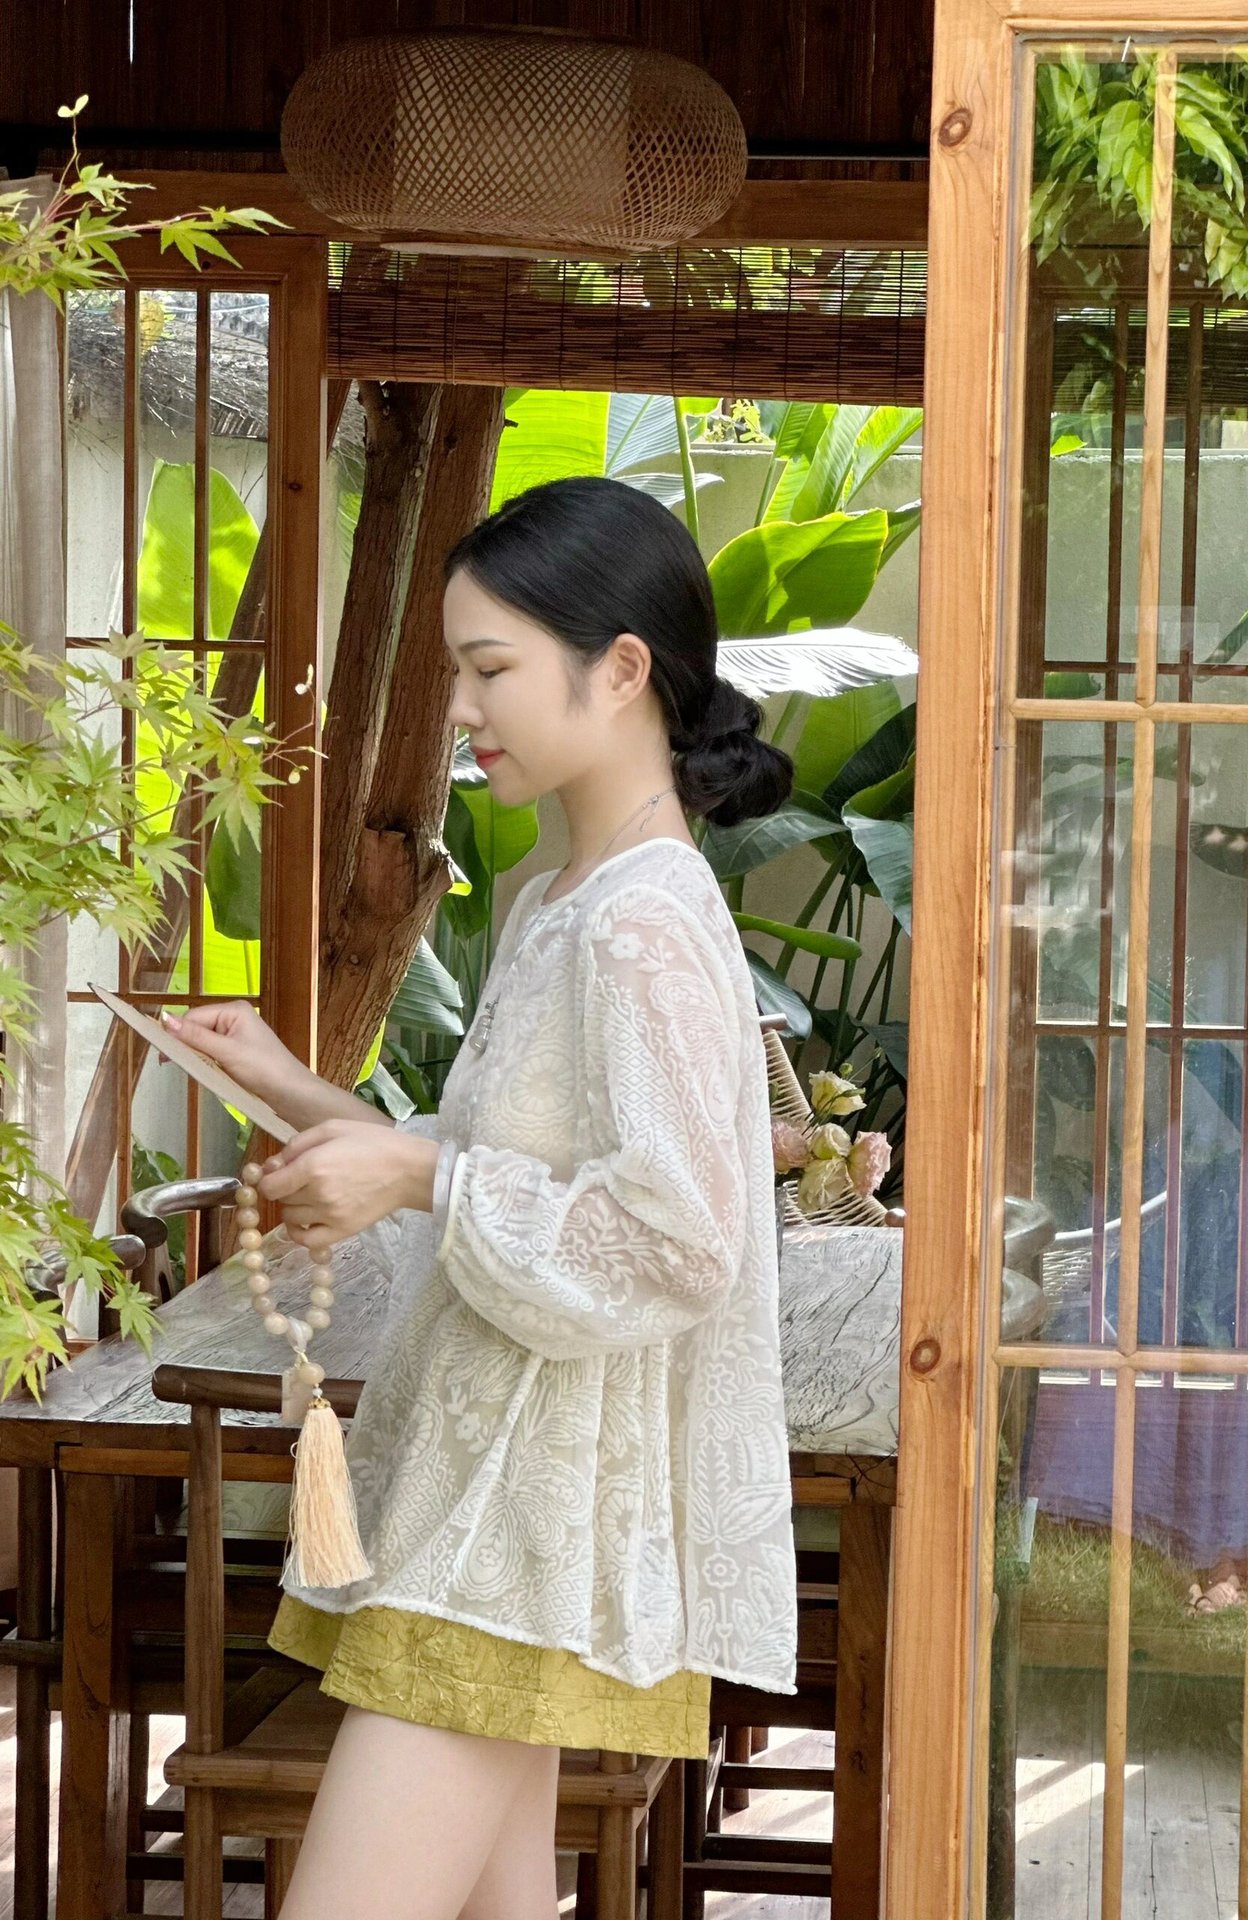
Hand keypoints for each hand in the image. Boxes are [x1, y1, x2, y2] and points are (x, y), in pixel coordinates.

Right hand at [161, 1001, 302, 1104]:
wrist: (292, 1093)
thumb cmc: (263, 1069)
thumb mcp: (226, 1052)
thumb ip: (195, 1037)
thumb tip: (164, 1019)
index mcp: (234, 1010)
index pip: (194, 1016)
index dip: (176, 1033)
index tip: (159, 1053)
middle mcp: (234, 1018)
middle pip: (197, 1027)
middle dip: (184, 1045)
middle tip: (166, 1064)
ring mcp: (236, 1035)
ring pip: (202, 1042)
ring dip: (193, 1055)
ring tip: (184, 1068)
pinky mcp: (237, 1052)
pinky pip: (212, 1053)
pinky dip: (204, 1062)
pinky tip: (199, 1071)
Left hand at [256, 1119, 438, 1249]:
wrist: (409, 1170)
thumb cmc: (373, 1143)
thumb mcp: (332, 1128)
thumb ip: (296, 1145)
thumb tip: (272, 1165)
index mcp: (313, 1165)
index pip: (268, 1185)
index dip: (268, 1178)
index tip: (279, 1172)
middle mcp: (318, 1194)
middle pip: (280, 1199)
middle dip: (286, 1188)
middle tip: (304, 1178)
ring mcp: (330, 1216)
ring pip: (290, 1217)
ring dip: (294, 1206)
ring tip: (312, 1195)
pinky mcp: (342, 1231)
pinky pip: (306, 1240)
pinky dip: (299, 1232)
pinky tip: (306, 1219)